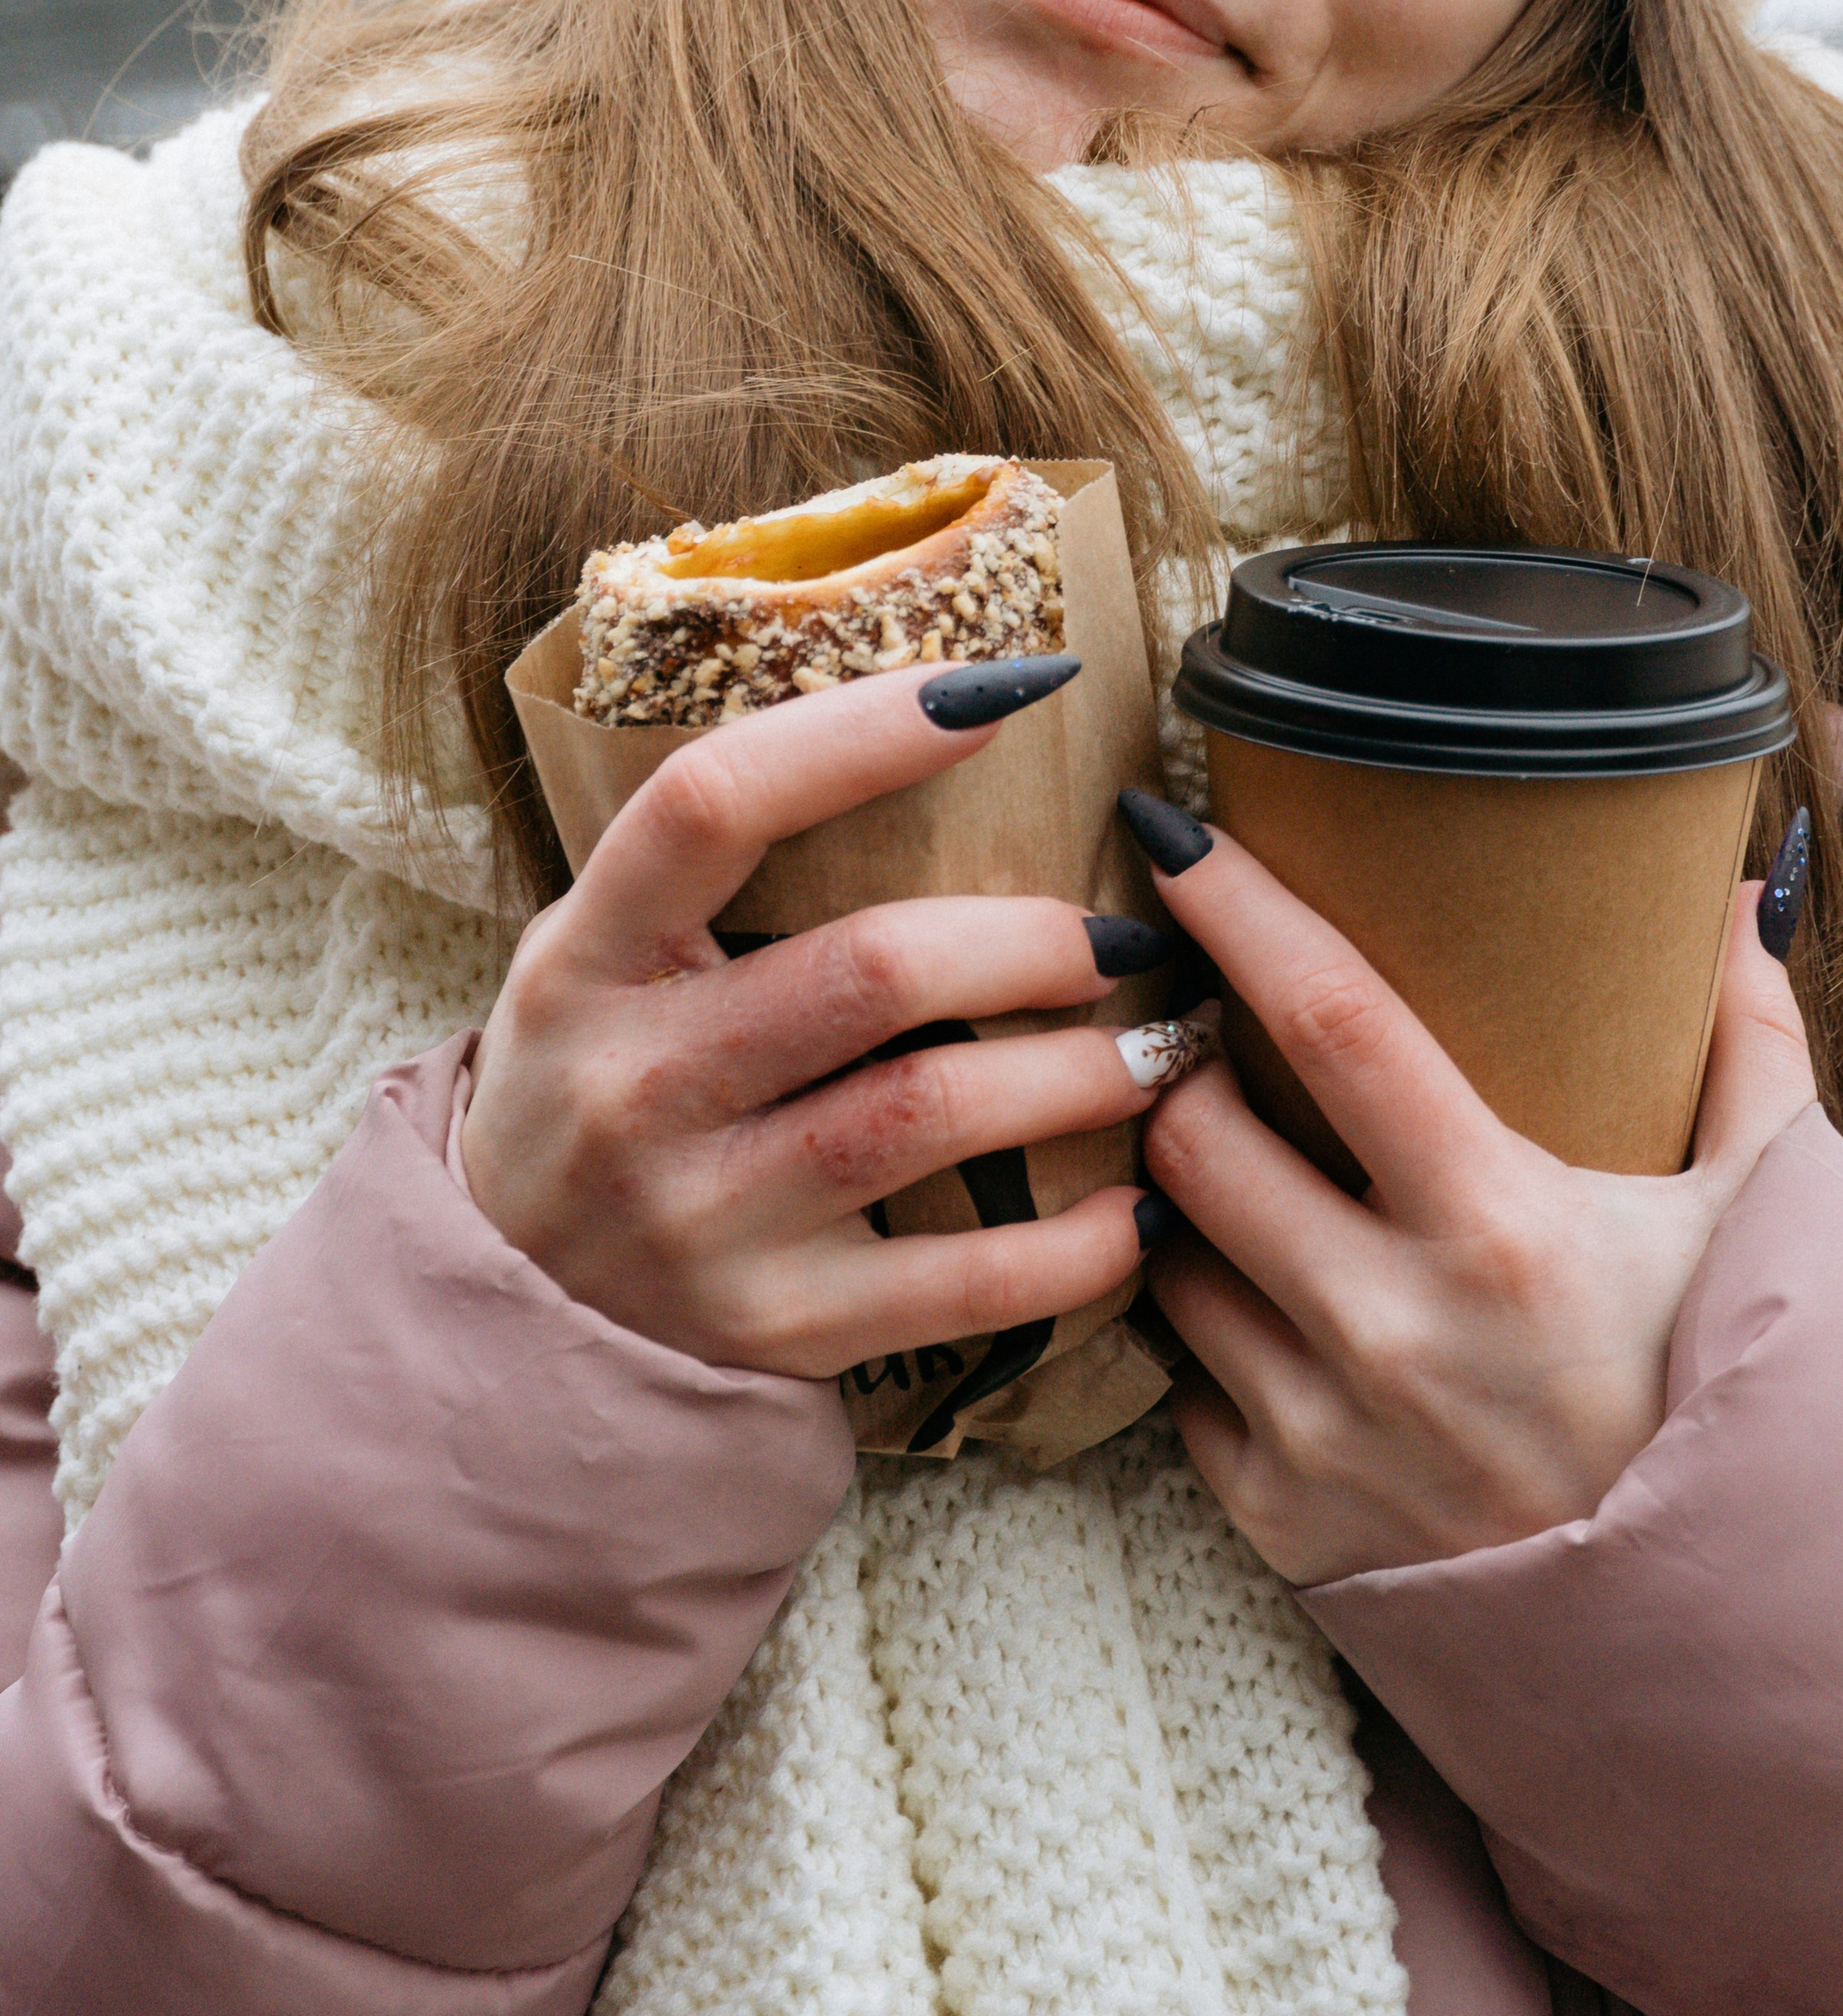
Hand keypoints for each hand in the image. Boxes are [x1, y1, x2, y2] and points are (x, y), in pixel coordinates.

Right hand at [463, 661, 1171, 1375]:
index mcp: (589, 957)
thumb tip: (938, 719)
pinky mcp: (773, 1326)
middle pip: (872, 969)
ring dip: (1081, 1075)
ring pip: (933, 1112)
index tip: (1006, 689)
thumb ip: (714, 859)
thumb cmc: (601, 1075)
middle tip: (1122, 939)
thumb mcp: (599, 950)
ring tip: (1159, 1052)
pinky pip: (963, 1283)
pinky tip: (1142, 1207)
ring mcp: (700, 1217)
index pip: (714, 803)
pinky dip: (1080, 1245)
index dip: (863, 733)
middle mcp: (635, 1084)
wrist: (510, 1305)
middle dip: (1035, 942)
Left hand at [1127, 811, 1816, 1585]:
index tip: (1170, 825)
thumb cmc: (1718, 1400)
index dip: (1240, 910)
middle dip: (1182, 1072)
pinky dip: (1206, 1333)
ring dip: (1182, 1203)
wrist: (1709, 1645)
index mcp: (1501, 1225)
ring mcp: (1323, 1432)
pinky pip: (1176, 1383)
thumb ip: (1749, 1048)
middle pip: (1192, 1135)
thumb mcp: (1756, 1219)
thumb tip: (1735, 899)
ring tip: (1240, 1180)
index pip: (1333, 1020)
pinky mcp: (1278, 1520)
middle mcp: (1392, 1328)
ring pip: (1161, 1255)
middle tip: (1211, 1048)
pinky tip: (1264, 1310)